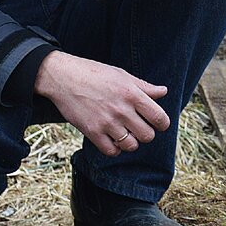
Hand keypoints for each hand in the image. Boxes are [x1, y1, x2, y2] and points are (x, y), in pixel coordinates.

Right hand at [34, 52, 170, 156]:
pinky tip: (110, 139)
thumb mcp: (120, 75)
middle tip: (136, 127)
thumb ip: (144, 86)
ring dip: (129, 142)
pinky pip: (111, 151)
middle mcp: (121, 109)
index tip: (156, 123)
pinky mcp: (91, 131)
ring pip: (131, 146)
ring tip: (122, 133)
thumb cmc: (92, 73)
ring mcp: (106, 122)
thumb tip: (163, 92)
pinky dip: (114, 148)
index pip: (159, 118)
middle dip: (145, 133)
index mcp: (131, 93)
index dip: (162, 124)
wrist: (61, 76)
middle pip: (147, 136)